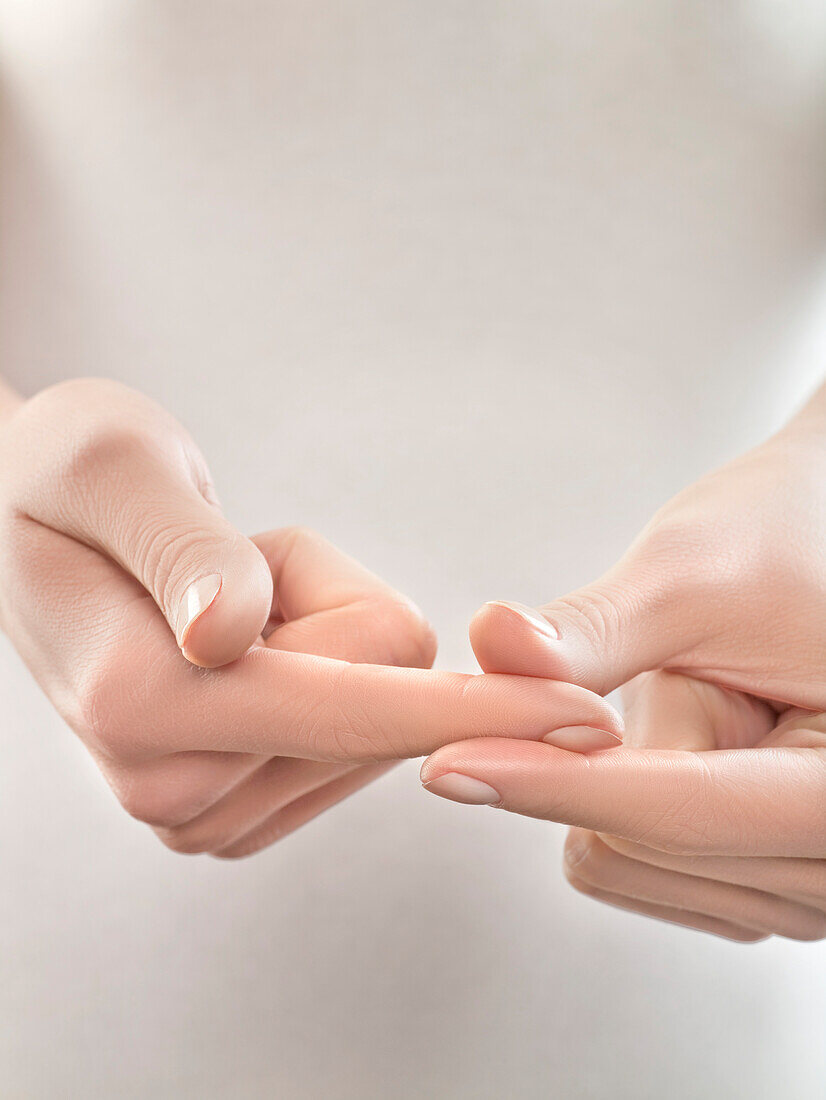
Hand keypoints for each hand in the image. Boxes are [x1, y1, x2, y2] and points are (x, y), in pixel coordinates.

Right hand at [0, 379, 622, 856]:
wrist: (26, 524)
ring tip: (225, 598)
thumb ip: (181, 546)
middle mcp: (165, 781)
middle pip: (380, 698)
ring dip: (320, 634)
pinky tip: (244, 641)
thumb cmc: (64, 478)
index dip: (473, 708)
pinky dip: (319, 667)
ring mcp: (196, 803)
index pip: (352, 712)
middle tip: (235, 563)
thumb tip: (234, 635)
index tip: (586, 716)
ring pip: (370, 716)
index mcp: (139, 701)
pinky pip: (350, 733)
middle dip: (332, 607)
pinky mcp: (231, 800)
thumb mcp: (113, 464)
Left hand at [421, 409, 825, 938]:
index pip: (676, 809)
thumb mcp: (690, 576)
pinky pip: (635, 873)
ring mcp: (808, 884)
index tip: (449, 764)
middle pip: (641, 847)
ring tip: (702, 699)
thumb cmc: (782, 539)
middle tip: (678, 669)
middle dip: (609, 755)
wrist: (818, 542)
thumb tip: (492, 641)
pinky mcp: (765, 880)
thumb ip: (590, 632)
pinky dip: (617, 807)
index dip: (551, 783)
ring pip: (627, 866)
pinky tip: (674, 741)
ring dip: (619, 777)